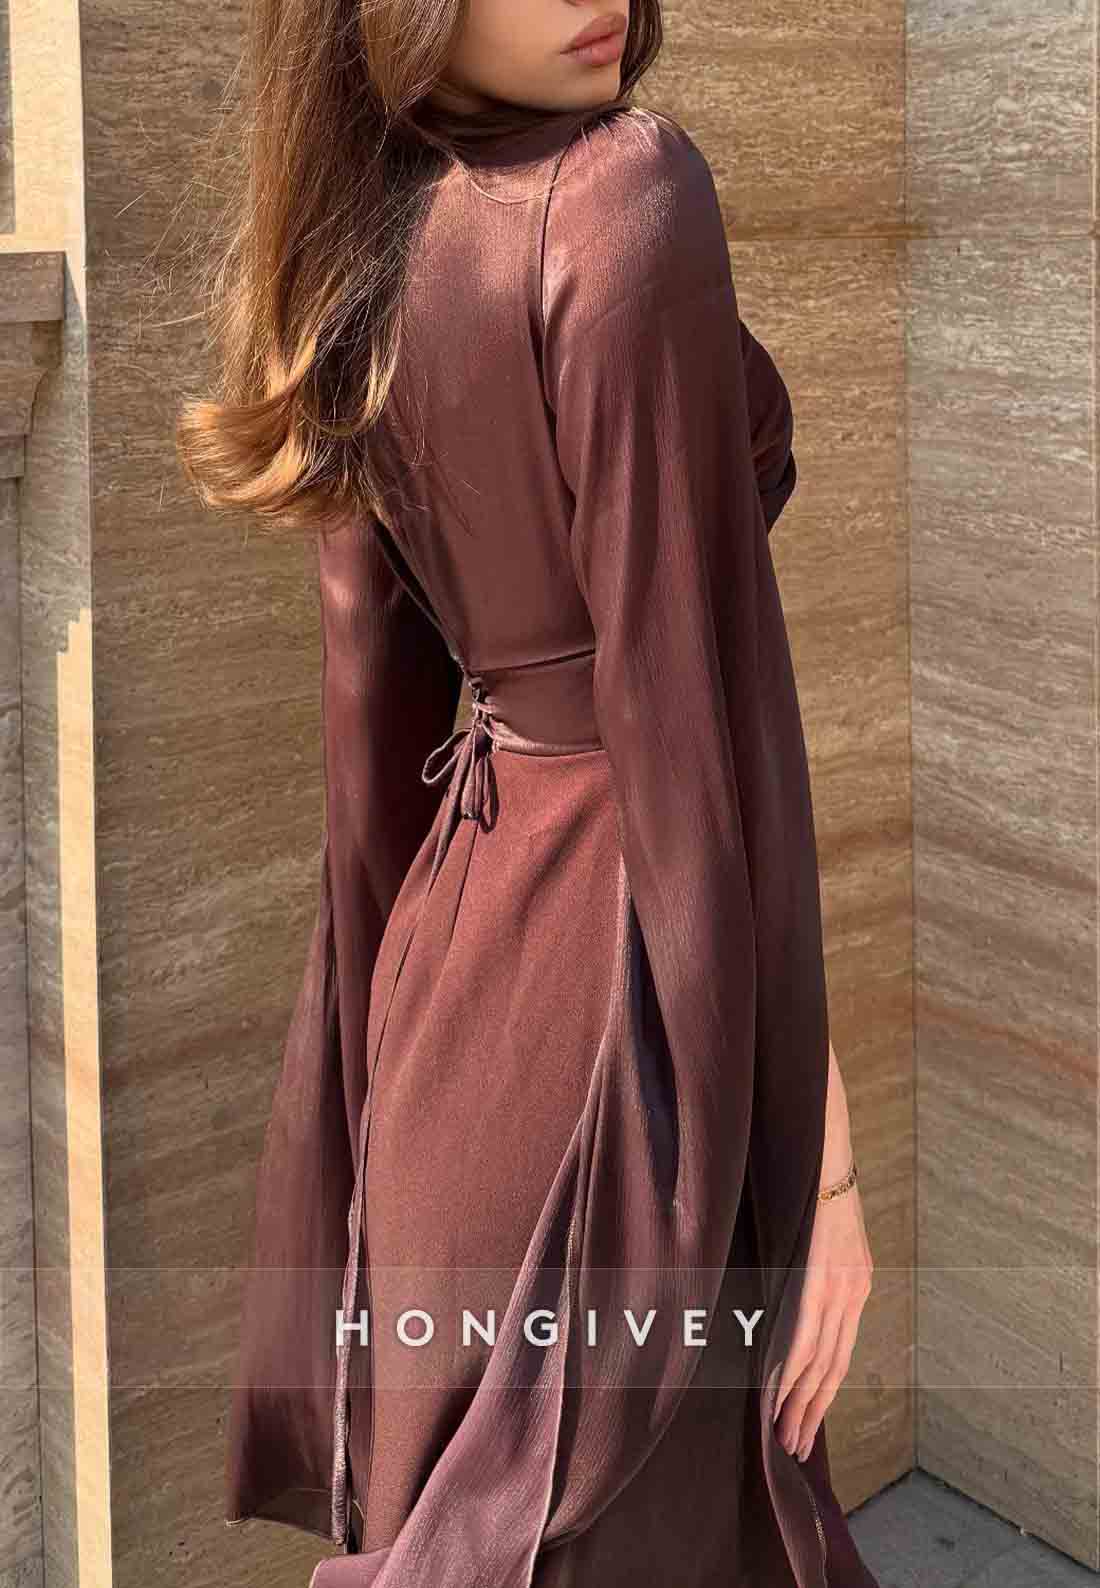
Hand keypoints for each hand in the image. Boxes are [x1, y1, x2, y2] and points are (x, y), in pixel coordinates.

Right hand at [771, 1173, 872, 1461]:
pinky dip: (790, 1373)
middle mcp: (853, 1293)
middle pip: (833, 1369)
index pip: (839, 1355)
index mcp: (856, 1284)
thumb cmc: (817, 1185)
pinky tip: (777, 1398)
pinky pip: (804, 1338)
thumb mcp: (825, 1235)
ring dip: (799, 1404)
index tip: (805, 1423)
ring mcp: (839, 1288)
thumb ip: (813, 1270)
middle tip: (793, 1448)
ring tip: (784, 1436)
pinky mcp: (821, 1279)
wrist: (825, 1148)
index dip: (821, 1393)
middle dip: (812, 1412)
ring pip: (819, 1362)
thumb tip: (790, 1301)